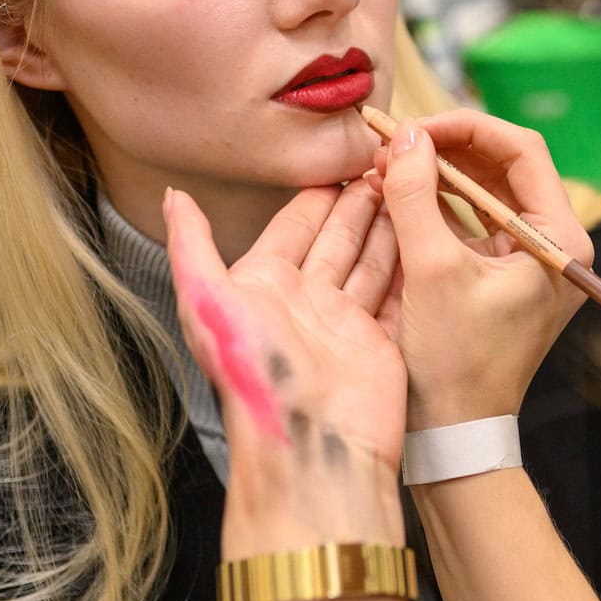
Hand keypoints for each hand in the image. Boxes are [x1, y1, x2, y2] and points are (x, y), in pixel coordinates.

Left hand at [164, 183, 406, 550]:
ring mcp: (345, 324)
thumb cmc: (256, 376)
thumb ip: (193, 246)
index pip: (294, 226)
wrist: (310, 446)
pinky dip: (412, 265)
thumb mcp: (209, 303)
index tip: (343, 154)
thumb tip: (173, 194)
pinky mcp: (381, 344)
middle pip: (338, 238)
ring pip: (371, 260)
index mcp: (263, 287)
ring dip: (390, 224)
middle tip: (390, 161)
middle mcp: (304, 302)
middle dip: (360, 200)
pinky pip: (399, 295)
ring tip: (414, 186)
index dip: (318, 192)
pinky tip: (427, 235)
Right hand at [376, 111, 591, 429]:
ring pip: (482, 191)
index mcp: (561, 240)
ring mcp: (527, 260)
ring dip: (435, 173)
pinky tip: (394, 193)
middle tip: (391, 141)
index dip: (464, 127)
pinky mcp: (499, 275)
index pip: (521, 150)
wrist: (457, 436)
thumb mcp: (431, 271)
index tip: (411, 127)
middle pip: (502, 165)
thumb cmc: (456, 364)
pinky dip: (434, 204)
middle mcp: (553, 244)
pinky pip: (469, 221)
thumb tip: (402, 134)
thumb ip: (414, 195)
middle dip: (445, 147)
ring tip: (385, 162)